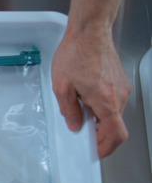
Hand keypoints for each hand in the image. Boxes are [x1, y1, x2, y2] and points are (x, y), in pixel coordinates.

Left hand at [51, 25, 131, 157]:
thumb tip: (74, 125)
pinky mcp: (120, 80)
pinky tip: (85, 96)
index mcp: (106, 101)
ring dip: (98, 118)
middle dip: (97, 133)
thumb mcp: (62, 87)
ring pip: (113, 113)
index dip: (106, 148)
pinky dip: (100, 106)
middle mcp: (119, 96)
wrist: (90, 31)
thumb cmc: (76, 53)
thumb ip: (69, 110)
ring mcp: (122, 88)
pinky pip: (112, 101)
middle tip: (79, 130)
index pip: (116, 135)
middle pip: (114, 126)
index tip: (95, 151)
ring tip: (78, 107)